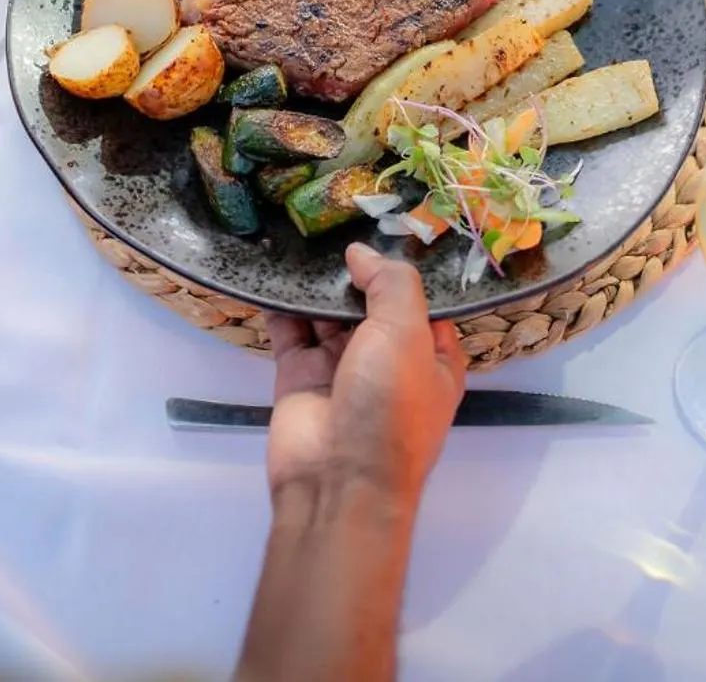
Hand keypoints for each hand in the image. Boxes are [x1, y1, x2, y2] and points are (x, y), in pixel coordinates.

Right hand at [265, 243, 466, 510]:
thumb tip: (361, 254)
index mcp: (432, 359)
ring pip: (329, 315)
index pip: (424, 305)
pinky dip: (281, 305)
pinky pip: (291, 332)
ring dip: (318, 285)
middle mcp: (389, 363)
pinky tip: (273, 269)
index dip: (406, 271)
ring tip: (301, 238)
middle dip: (356, 273)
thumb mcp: (407, 334)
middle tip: (333, 225)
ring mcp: (342, 370)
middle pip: (372, 305)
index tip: (386, 227)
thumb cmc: (388, 406)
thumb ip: (391, 284)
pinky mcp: (300, 376)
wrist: (336, 480)